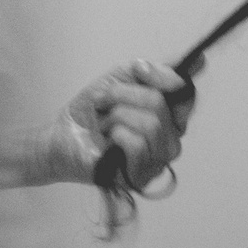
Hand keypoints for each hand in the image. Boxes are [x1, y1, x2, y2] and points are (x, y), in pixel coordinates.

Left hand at [51, 59, 191, 187]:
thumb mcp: (120, 78)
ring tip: (104, 123)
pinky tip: (108, 139)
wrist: (60, 136)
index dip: (170, 80)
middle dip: (124, 95)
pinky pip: (139, 146)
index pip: (187, 97)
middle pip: (161, 105)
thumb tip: (181, 74)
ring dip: (117, 115)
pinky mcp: (140, 177)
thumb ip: (150, 70)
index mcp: (168, 116)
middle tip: (104, 100)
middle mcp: (169, 140)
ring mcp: (157, 162)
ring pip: (152, 125)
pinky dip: (118, 134)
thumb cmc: (92, 111)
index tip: (141, 71)